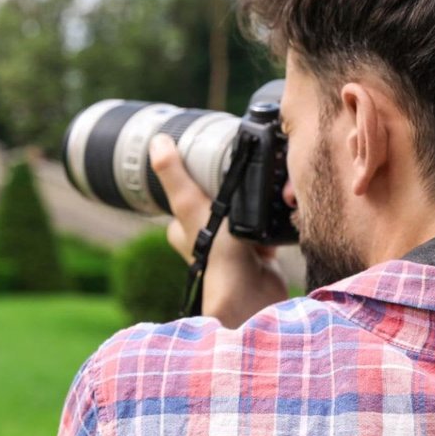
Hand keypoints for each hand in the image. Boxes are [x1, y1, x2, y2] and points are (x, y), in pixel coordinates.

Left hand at [148, 134, 288, 327]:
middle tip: (243, 170)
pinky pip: (265, 230)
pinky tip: (277, 213)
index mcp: (183, 228)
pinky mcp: (258, 255)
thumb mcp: (191, 206)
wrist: (254, 295)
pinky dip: (271, 222)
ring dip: (252, 205)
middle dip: (231, 189)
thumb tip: (157, 141)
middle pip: (217, 201)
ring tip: (262, 191)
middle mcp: (206, 239)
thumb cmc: (218, 255)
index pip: (186, 192)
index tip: (209, 156)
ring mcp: (232, 248)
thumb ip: (174, 176)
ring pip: (242, 215)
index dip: (196, 175)